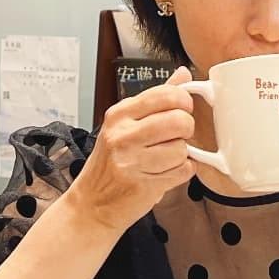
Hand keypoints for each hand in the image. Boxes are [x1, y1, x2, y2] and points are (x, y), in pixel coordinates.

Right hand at [66, 66, 194, 237]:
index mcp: (119, 114)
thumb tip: (183, 73)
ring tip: (164, 159)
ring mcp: (131, 161)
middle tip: (176, 136)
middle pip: (179, 121)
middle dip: (186, 129)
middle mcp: (122, 135)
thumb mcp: (125, 124)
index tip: (183, 110)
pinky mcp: (143, 185)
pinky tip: (163, 173)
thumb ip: (156, 99)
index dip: (184, 101)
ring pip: (183, 149)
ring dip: (181, 156)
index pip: (166, 94)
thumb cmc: (110, 163)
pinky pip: (183, 172)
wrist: (91, 204)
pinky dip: (180, 173)